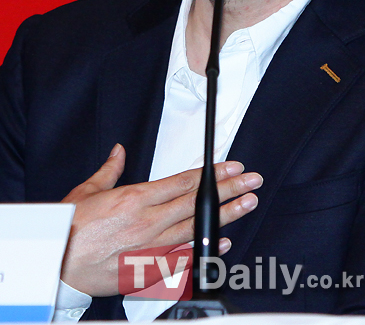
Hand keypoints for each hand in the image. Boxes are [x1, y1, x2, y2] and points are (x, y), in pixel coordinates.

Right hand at [60, 143, 261, 296]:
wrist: (55, 264)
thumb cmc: (70, 228)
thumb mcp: (88, 190)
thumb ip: (110, 170)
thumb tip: (119, 151)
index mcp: (136, 197)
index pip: (184, 181)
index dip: (212, 173)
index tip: (232, 166)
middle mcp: (148, 221)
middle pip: (197, 202)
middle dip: (229, 189)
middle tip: (252, 181)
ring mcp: (151, 247)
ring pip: (196, 228)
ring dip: (225, 216)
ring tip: (247, 205)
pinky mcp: (147, 269)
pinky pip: (183, 260)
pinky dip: (204, 251)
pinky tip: (223, 243)